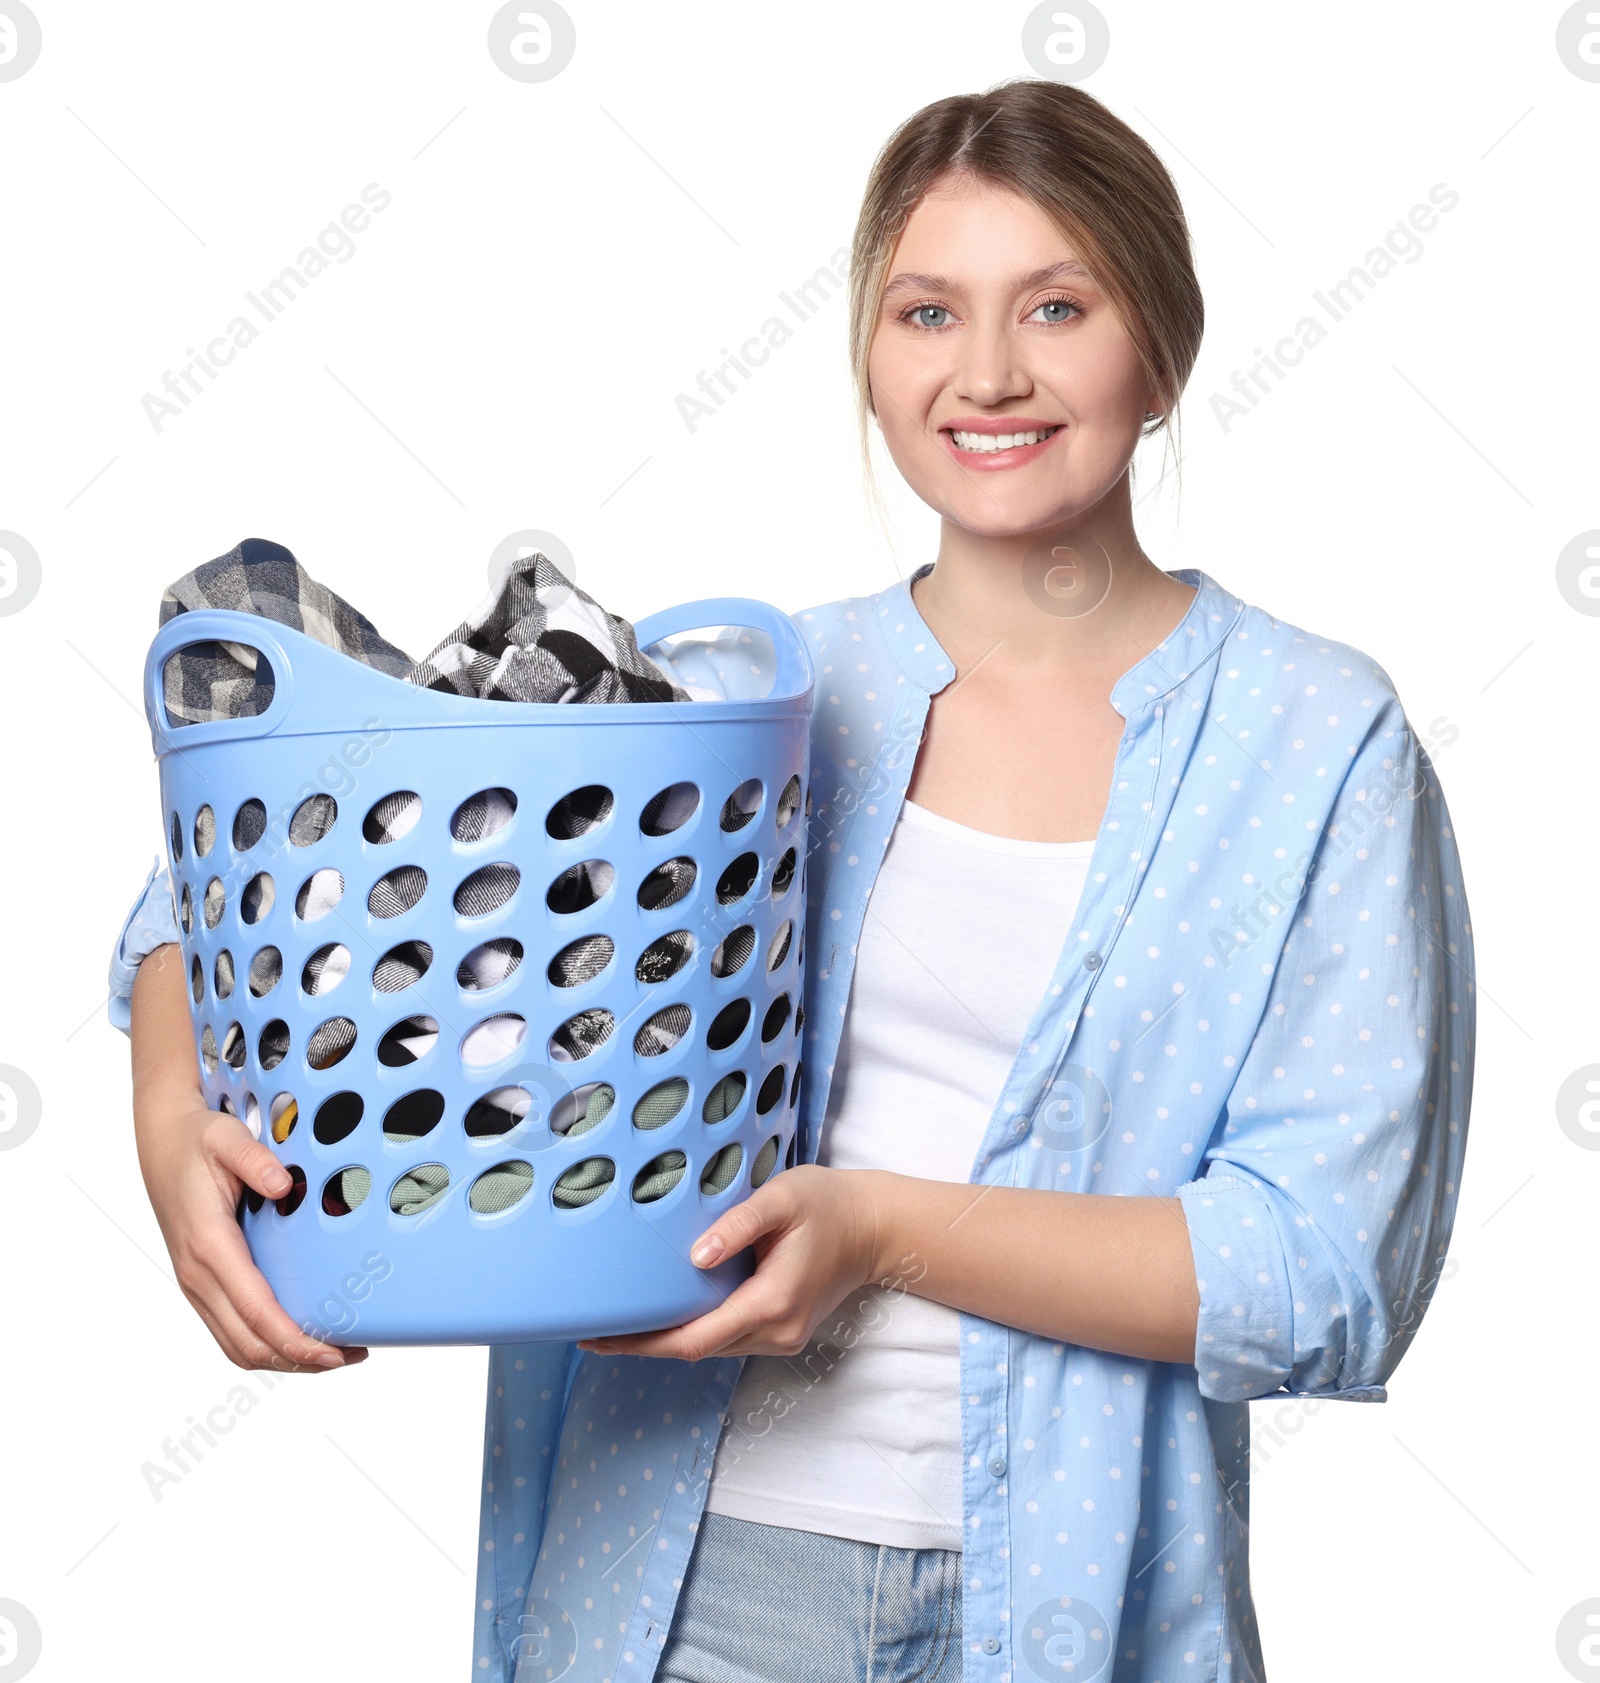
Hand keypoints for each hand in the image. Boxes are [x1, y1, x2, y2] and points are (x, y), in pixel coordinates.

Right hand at [138, 1093, 368, 1372]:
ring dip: (283, 1359)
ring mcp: (197, 1284)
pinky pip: (231, 1331)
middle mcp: (198, 1274)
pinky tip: (299, 1338)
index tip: (332, 1351)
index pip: (254, 1309)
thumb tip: (282, 1185)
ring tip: (333, 1355)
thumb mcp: (225, 1138)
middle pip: (248, 1342)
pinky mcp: (202, 1284)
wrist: (162, 1143)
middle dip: (298, 1359)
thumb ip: (253, 1160)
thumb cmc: (196, 1142)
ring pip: (237, 1345)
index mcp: (208, 1244)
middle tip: (349, 1356)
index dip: (294, 1338)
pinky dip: (266, 1345)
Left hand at [577, 1164, 890, 1360]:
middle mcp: (776, 1331)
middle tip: (594, 1330)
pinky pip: (728, 1337)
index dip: (643, 1343)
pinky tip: (668, 1313)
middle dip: (645, 1344)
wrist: (874, 1227)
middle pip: (697, 1349)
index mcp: (772, 1302)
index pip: (695, 1338)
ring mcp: (782, 1336)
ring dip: (668, 1339)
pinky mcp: (782, 1331)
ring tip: (622, 1323)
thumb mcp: (782, 1198)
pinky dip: (694, 1330)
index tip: (600, 1337)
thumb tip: (696, 1255)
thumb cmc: (828, 1204)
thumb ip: (738, 1224)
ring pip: (712, 1347)